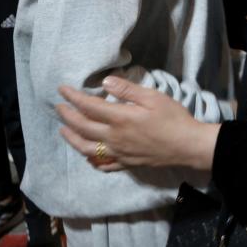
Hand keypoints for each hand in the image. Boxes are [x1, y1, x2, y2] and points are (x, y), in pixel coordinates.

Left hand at [56, 76, 220, 172]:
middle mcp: (114, 138)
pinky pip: (102, 165)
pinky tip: (87, 155)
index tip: (62, 90)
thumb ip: (127, 90)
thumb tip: (105, 82)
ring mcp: (118, 153)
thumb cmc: (173, 118)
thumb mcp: (153, 97)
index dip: (73, 97)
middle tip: (58, 107)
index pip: (89, 106)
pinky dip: (90, 159)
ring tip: (63, 130)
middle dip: (67, 116)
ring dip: (71, 138)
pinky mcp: (126, 164)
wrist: (187, 146)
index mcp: (120, 119)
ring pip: (86, 148)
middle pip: (82, 127)